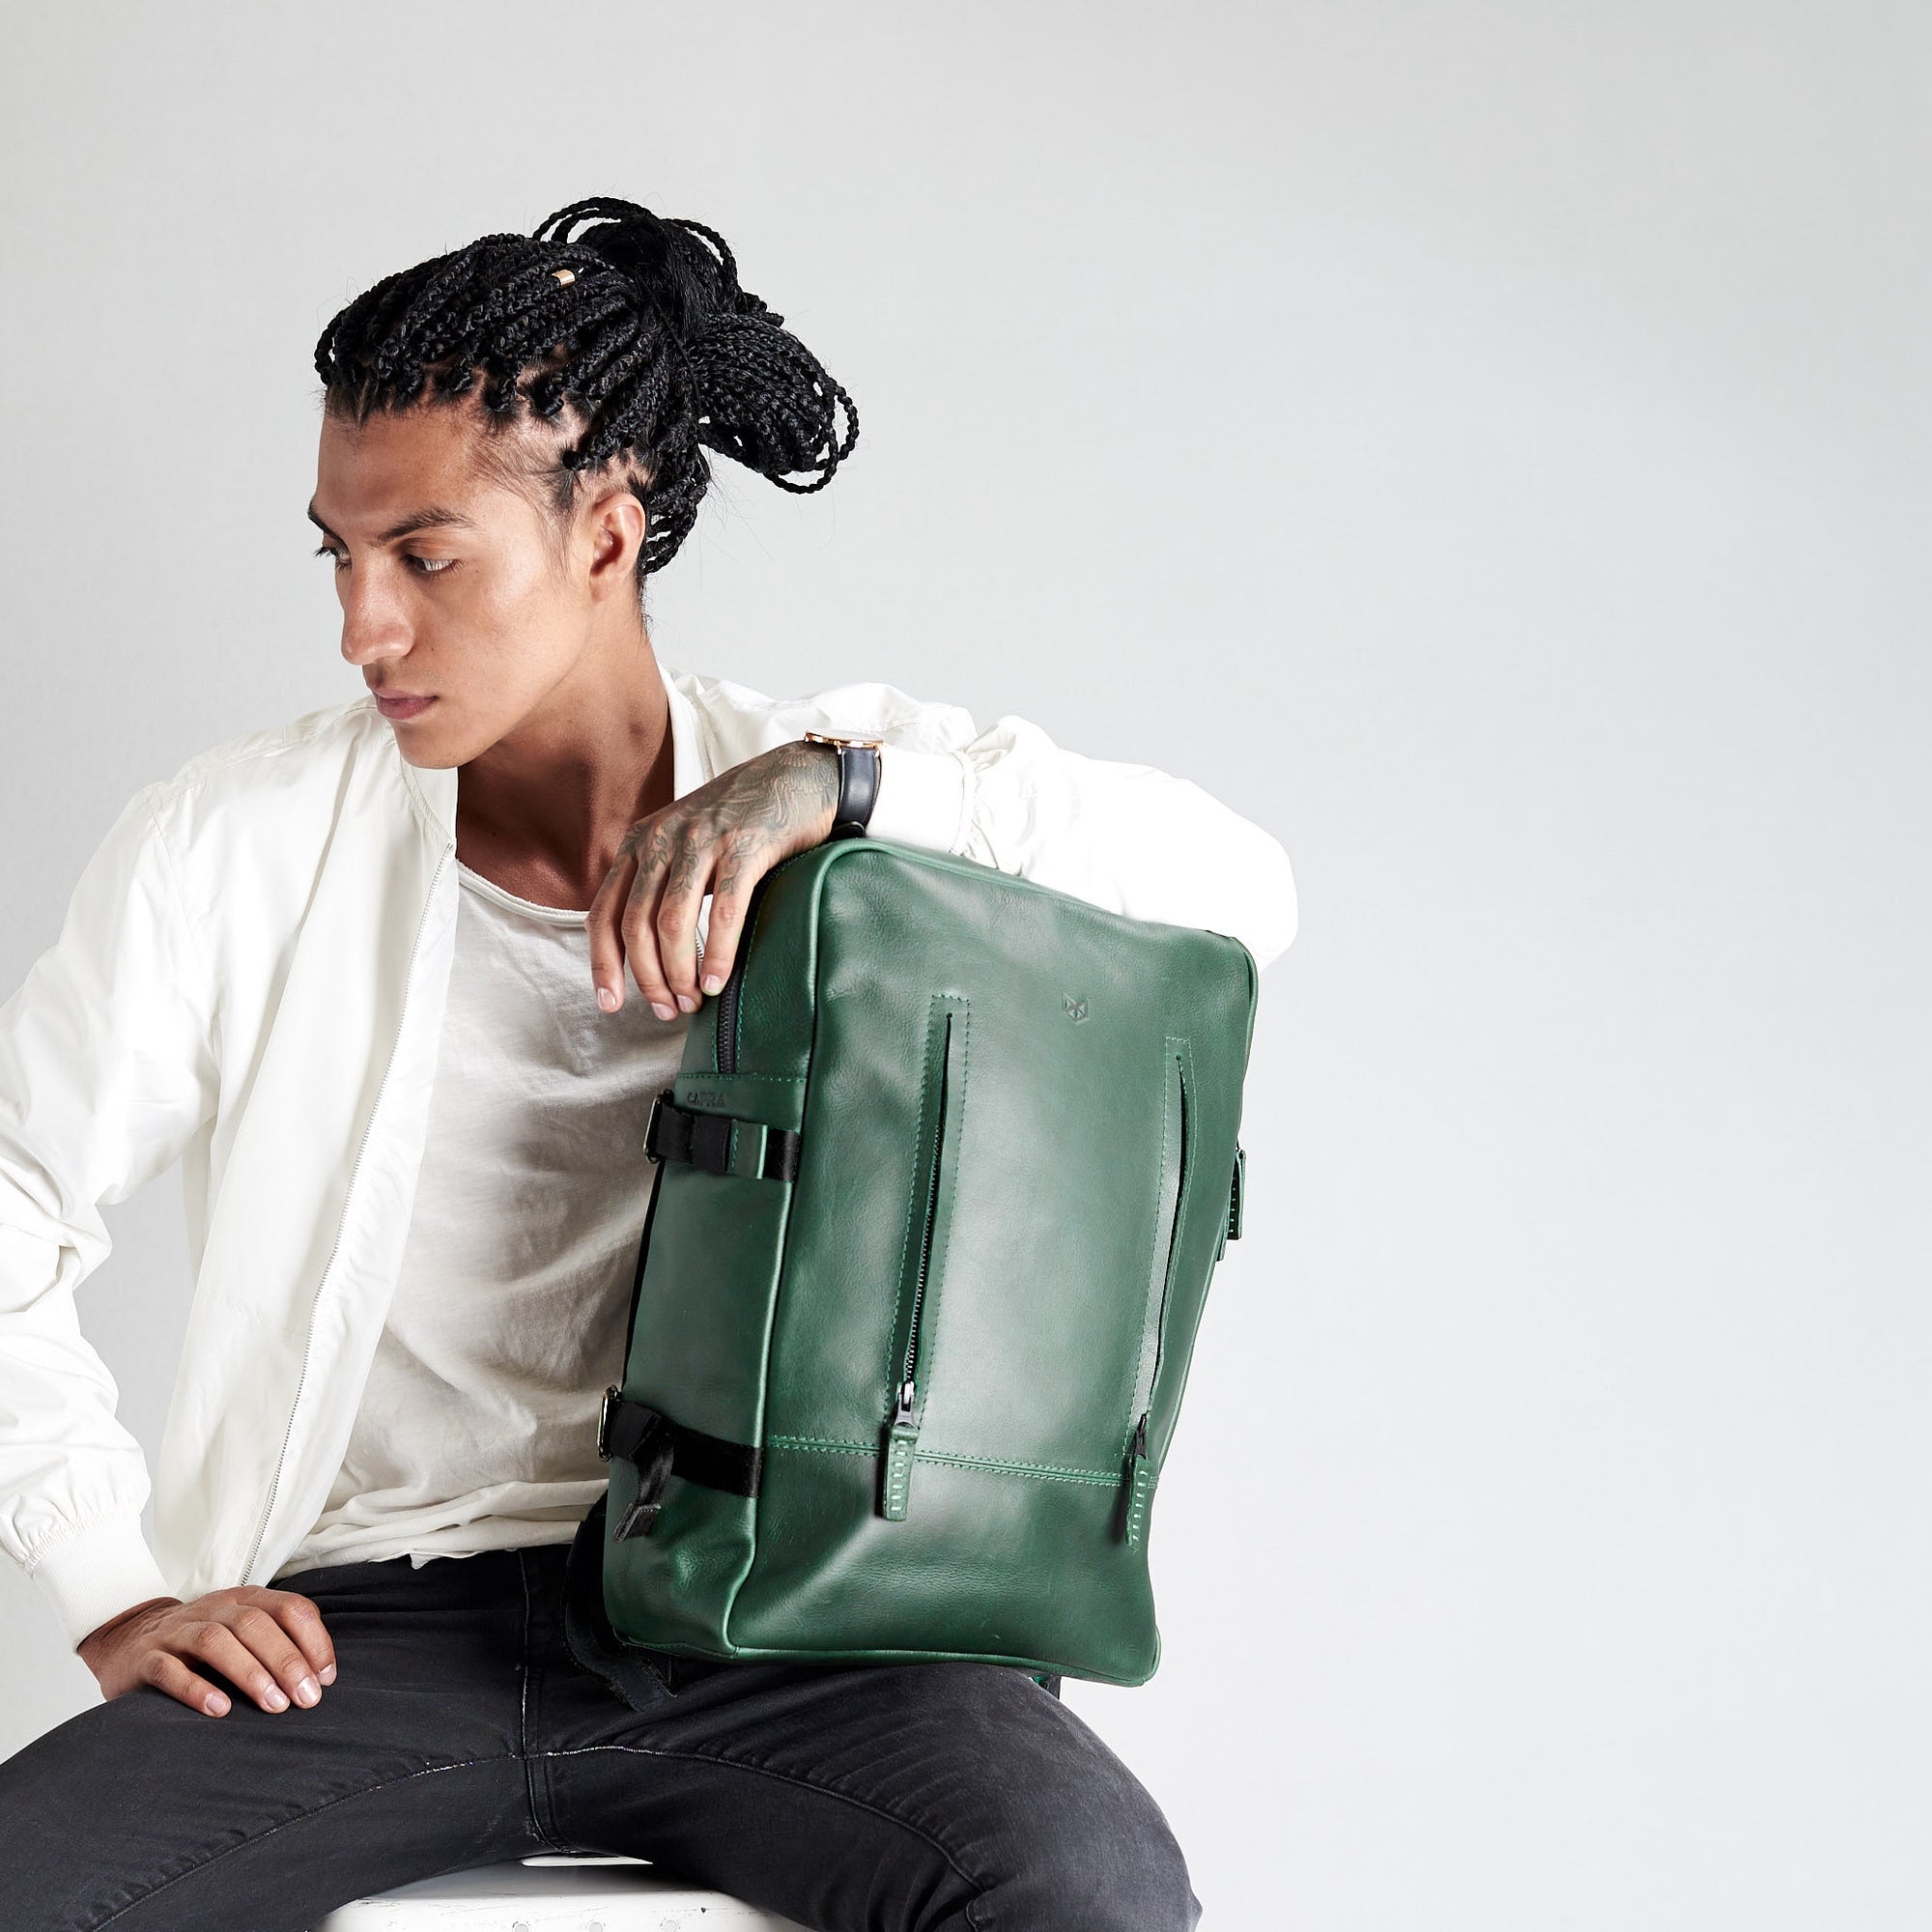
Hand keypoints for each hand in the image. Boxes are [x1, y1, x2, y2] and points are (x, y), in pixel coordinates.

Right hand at [76, 1588, 337, 1717]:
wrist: (125, 1642)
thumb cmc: (198, 1646)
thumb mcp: (240, 1634)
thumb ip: (277, 1645)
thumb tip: (321, 1678)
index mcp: (243, 1600)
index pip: (289, 1608)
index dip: (313, 1640)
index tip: (325, 1679)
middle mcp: (212, 1609)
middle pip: (255, 1624)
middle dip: (287, 1661)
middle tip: (306, 1699)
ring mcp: (176, 1631)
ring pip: (216, 1641)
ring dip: (250, 1673)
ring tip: (273, 1705)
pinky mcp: (144, 1658)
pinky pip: (169, 1669)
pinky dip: (195, 1688)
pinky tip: (218, 1709)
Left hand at [588, 740, 838, 1017]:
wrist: (795, 776)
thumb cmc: (742, 821)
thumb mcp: (684, 841)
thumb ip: (660, 880)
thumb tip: (646, 950)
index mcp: (640, 843)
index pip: (604, 913)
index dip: (603, 965)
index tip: (611, 1004)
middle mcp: (662, 840)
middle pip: (635, 925)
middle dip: (647, 978)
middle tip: (668, 1010)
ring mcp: (702, 841)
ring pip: (671, 922)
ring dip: (678, 972)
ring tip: (692, 1001)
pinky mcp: (743, 846)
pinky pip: (722, 910)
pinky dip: (716, 952)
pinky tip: (717, 980)